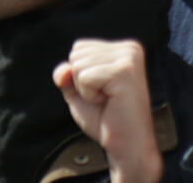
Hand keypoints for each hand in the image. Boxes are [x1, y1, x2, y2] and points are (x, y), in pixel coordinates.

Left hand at [53, 40, 162, 182]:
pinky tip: (109, 103)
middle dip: (81, 82)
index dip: (79, 76)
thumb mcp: (78, 93)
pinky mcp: (124, 71)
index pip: (79, 47)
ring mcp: (129, 57)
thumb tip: (63, 69)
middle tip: (105, 99)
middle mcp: (130, 47)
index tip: (102, 92)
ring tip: (108, 101)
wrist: (127, 144)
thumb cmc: (105, 119)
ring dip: (85, 90)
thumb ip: (66, 75)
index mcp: (123, 48)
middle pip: (77, 54)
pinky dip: (89, 96)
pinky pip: (84, 78)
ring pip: (78, 65)